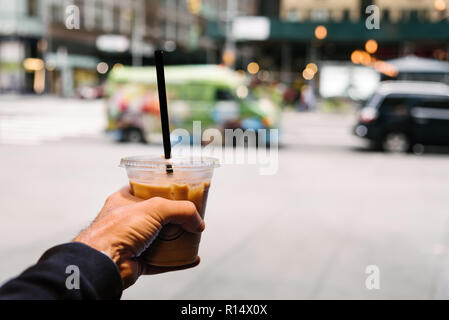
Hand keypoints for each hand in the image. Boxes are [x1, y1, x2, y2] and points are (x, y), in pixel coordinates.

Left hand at [73, 187, 204, 288]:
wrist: (104, 262)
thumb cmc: (116, 230)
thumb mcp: (154, 208)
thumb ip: (180, 210)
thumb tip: (197, 220)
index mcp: (125, 201)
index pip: (147, 191)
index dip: (165, 190)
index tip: (182, 192)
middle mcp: (128, 221)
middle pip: (159, 216)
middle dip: (176, 218)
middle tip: (192, 216)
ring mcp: (133, 242)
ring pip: (161, 239)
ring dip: (179, 239)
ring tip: (194, 236)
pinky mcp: (138, 261)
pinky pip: (163, 261)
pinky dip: (178, 260)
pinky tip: (191, 258)